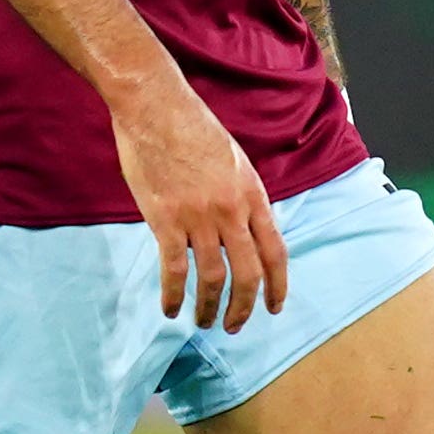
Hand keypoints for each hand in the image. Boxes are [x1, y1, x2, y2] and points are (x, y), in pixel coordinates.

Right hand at [114, 75, 285, 327]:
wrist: (156, 107)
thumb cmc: (192, 128)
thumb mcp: (233, 161)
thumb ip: (240, 197)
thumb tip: (241, 229)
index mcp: (252, 194)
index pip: (275, 250)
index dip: (278, 284)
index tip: (274, 306)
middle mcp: (231, 210)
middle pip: (248, 272)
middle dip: (245, 306)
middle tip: (235, 325)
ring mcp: (199, 217)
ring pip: (212, 277)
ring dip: (208, 307)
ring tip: (203, 322)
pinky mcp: (166, 220)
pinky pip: (174, 270)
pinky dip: (173, 295)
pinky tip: (170, 309)